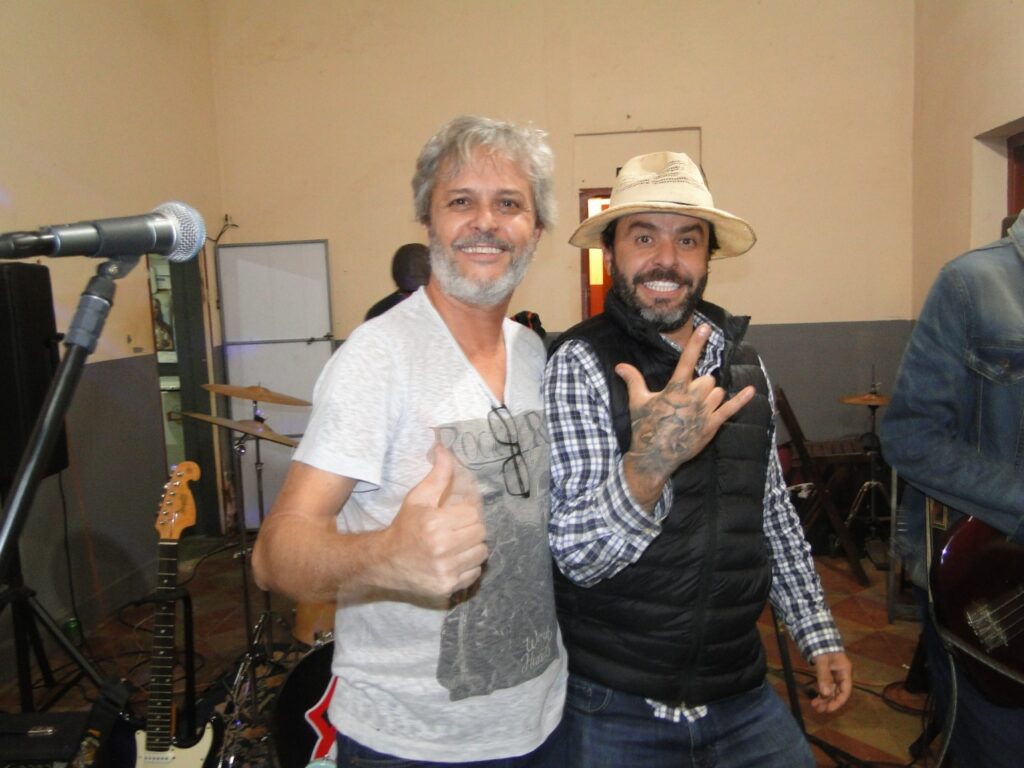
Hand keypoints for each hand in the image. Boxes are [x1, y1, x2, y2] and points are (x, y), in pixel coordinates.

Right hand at [379, 443, 487, 597]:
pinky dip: (468, 566)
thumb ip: (437, 475)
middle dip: (470, 528)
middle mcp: (442, 549)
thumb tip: (445, 448)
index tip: (455, 514)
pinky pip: (475, 572)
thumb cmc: (404, 527)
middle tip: (457, 529)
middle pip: (480, 533)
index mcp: (435, 524)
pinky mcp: (448, 586)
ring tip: (456, 544)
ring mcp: (446, 570)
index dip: (465, 512)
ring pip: (481, 553)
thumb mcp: (418, 498)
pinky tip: (453, 560)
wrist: (385, 562)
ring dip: (472, 547)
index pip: (473, 513)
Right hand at [617, 325, 754, 505]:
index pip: (687, 361)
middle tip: (687, 398)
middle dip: (700, 385)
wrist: (654, 456)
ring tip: (696, 407)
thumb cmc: (645, 428)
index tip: (705, 327)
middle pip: (707, 380)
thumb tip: (620, 365)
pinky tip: (751, 390)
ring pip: (717, 392)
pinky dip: (741, 399)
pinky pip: (730, 409)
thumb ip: (633, 380)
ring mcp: (704, 412)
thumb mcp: (637, 402)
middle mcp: (692, 398)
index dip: (696, 343)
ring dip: (711, 396)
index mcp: (674, 389)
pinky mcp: (712, 425)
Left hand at [809, 651, 852, 712]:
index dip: (838, 702)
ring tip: (814, 706)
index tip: (828, 709)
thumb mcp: (822, 661)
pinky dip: (821, 693)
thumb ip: (824, 676)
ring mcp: (835, 675)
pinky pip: (826, 687)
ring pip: (832, 691)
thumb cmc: (822, 647)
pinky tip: (815, 699)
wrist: (816, 635)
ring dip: (824, 699)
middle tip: (818, 709)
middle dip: (829, 702)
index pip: (845, 691)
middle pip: (838, 693)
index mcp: (845, 671)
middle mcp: (842, 674)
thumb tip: (826, 693)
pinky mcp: (828, 674)